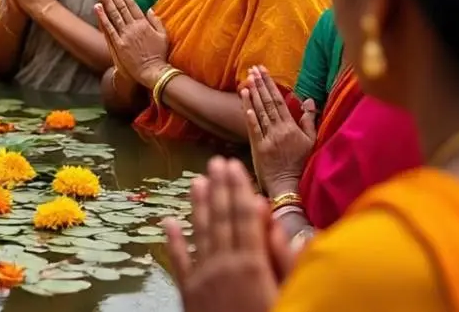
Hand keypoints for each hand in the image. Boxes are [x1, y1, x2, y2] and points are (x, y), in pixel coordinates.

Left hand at [94, 0, 169, 88]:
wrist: (153, 72)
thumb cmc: (159, 55)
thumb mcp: (163, 35)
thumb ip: (156, 21)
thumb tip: (150, 9)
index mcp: (144, 23)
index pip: (132, 4)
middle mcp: (133, 27)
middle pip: (121, 6)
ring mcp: (125, 35)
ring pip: (113, 14)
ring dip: (106, 0)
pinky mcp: (118, 45)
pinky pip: (109, 28)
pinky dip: (102, 17)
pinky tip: (97, 7)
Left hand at [163, 158, 286, 311]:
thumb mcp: (289, 292)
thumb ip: (281, 256)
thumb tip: (270, 217)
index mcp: (251, 264)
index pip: (243, 216)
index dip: (238, 189)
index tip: (234, 166)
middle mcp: (224, 267)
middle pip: (221, 219)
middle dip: (219, 189)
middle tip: (215, 162)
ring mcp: (203, 280)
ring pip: (199, 234)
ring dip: (197, 206)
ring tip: (195, 181)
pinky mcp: (189, 296)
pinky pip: (179, 263)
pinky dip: (173, 241)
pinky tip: (168, 222)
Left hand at [241, 66, 315, 196]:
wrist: (290, 186)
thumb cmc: (302, 164)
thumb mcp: (311, 142)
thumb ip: (309, 120)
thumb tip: (309, 100)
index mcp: (291, 127)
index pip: (279, 101)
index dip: (270, 84)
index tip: (263, 71)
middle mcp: (279, 130)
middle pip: (268, 103)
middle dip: (260, 85)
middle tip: (253, 69)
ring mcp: (268, 139)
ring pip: (259, 113)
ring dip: (252, 96)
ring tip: (246, 81)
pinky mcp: (258, 149)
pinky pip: (254, 130)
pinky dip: (250, 117)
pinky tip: (245, 105)